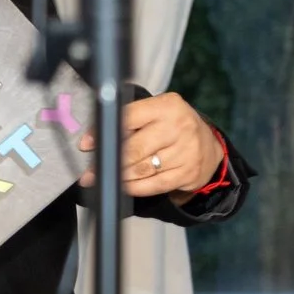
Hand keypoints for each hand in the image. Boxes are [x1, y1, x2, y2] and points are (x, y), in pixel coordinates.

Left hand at [74, 91, 225, 199]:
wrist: (207, 146)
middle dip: (108, 161)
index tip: (86, 145)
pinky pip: (152, 185)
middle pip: (132, 149)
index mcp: (167, 106)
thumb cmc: (171, 127)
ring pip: (140, 170)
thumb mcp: (154, 114)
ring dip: (119, 176)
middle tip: (90, 171)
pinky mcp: (188, 173)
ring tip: (105, 178)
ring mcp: (186, 151)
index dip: (104, 133)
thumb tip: (90, 141)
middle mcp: (179, 126)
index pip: (127, 119)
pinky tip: (124, 186)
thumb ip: (126, 122)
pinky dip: (134, 187)